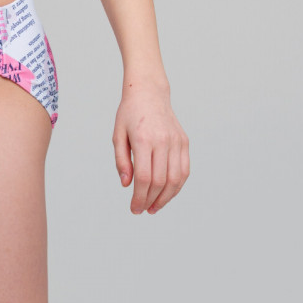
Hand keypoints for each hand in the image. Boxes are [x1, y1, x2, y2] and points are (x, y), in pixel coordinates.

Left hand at [112, 82, 189, 214]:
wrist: (148, 92)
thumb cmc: (129, 114)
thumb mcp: (118, 135)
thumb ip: (122, 161)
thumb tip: (127, 185)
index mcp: (144, 139)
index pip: (145, 177)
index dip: (140, 197)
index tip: (134, 208)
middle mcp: (163, 141)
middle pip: (160, 181)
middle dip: (150, 200)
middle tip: (141, 210)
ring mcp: (176, 141)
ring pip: (176, 179)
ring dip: (166, 198)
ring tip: (154, 207)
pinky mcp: (184, 142)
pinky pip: (184, 170)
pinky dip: (177, 185)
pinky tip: (166, 194)